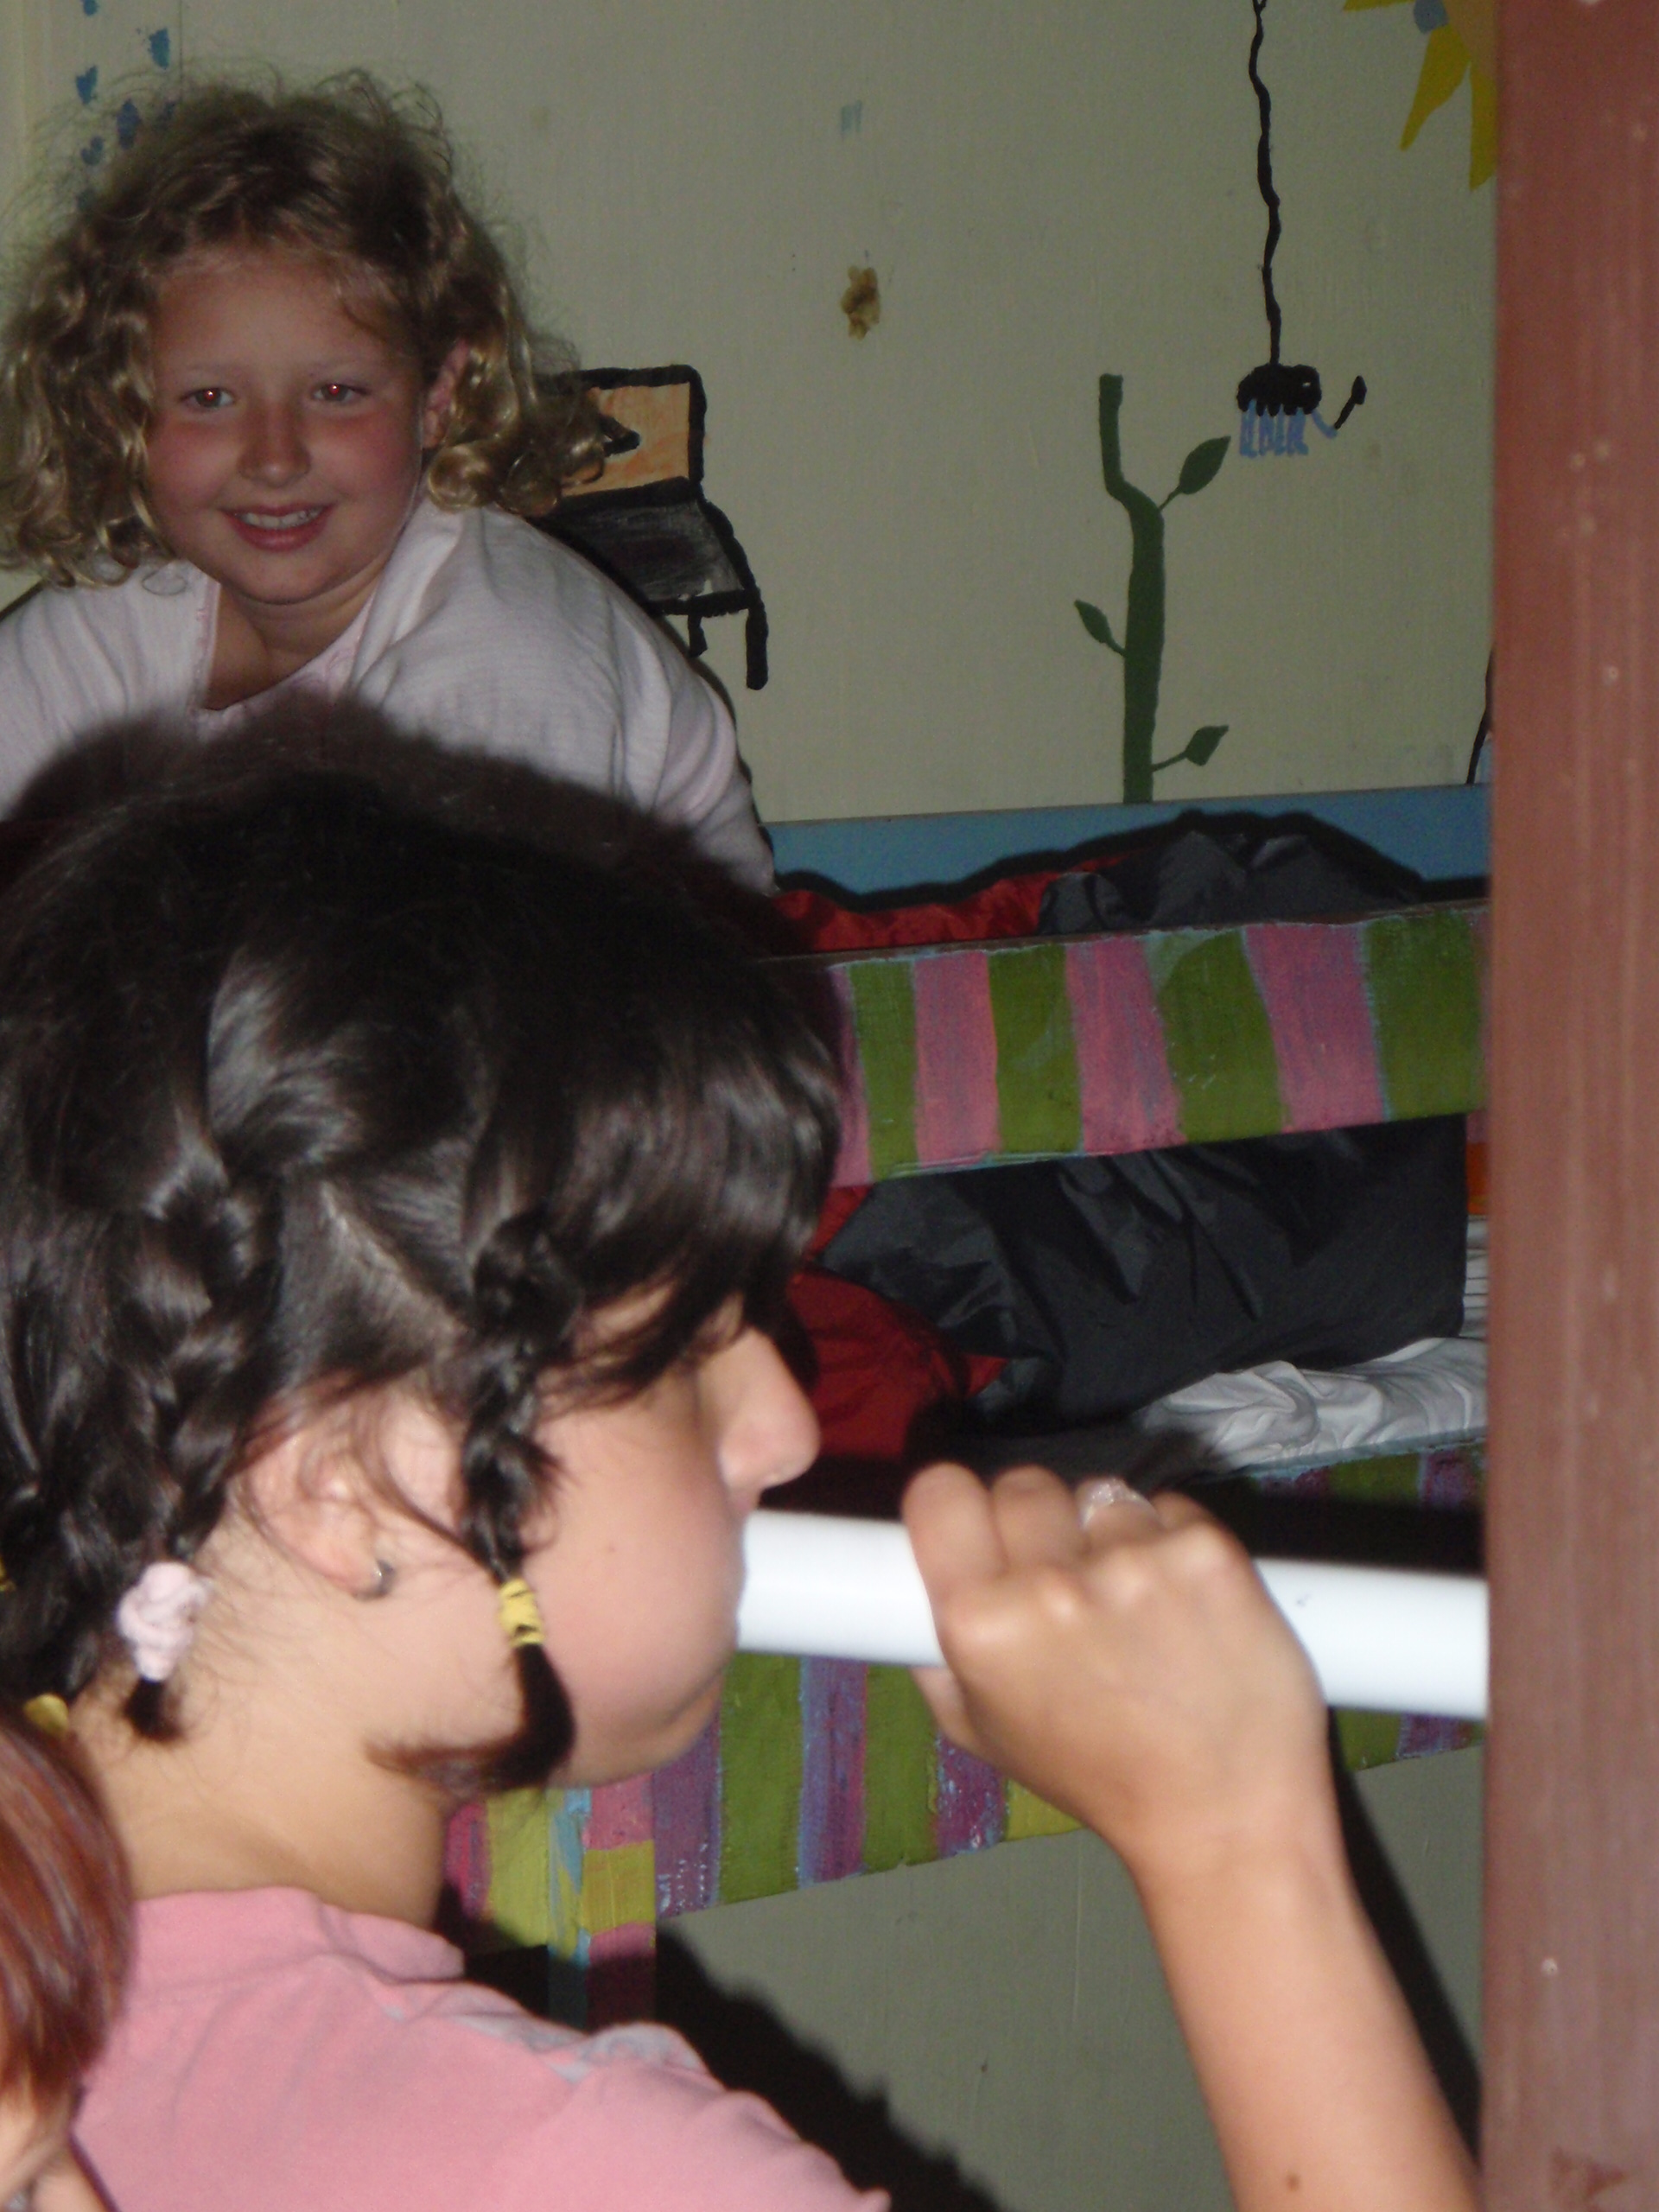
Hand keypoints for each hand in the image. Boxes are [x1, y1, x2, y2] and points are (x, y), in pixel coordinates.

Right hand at [902, 1462, 1335, 1888]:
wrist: (1222, 1813)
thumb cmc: (1099, 1775)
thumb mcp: (979, 1730)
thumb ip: (934, 1648)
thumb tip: (909, 1579)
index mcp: (982, 1626)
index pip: (940, 1493)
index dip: (955, 1504)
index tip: (976, 1521)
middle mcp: (1050, 1586)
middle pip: (1022, 1484)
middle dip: (1040, 1524)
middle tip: (1065, 1578)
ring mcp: (1133, 1563)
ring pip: (1097, 1495)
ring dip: (1110, 1534)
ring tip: (1135, 1604)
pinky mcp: (1205, 1552)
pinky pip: (1166, 1507)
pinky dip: (1171, 1542)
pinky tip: (1183, 1601)